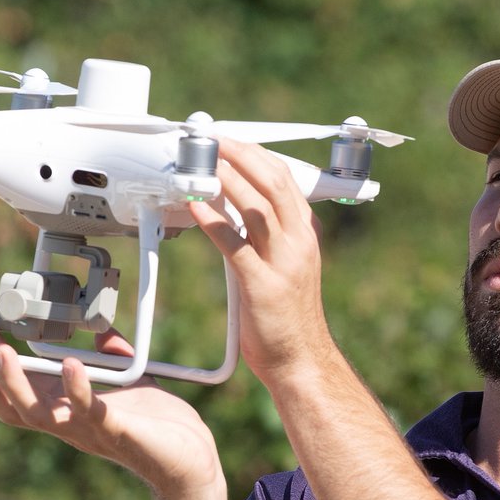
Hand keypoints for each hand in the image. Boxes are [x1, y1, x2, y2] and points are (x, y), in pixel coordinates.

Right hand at [0, 322, 222, 498]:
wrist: (192, 462)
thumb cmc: (160, 426)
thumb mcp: (130, 382)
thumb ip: (112, 356)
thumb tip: (102, 329)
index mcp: (68, 413)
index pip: (17, 394)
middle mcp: (70, 426)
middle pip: (12, 409)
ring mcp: (90, 431)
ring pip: (39, 415)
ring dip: (17, 385)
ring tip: (5, 353)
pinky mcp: (119, 432)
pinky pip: (92, 411)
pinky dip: (79, 389)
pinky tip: (71, 365)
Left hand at [190, 140, 333, 382]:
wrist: (301, 360)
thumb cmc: (289, 318)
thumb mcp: (286, 267)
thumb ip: (267, 239)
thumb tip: (233, 214)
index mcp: (305, 236)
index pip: (285, 180)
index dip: (256, 155)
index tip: (232, 141)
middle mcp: (298, 243)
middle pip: (273, 182)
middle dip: (241, 154)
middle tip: (214, 140)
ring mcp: (282, 263)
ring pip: (257, 206)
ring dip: (227, 178)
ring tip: (204, 161)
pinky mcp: (262, 285)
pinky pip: (235, 245)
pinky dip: (213, 221)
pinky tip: (195, 206)